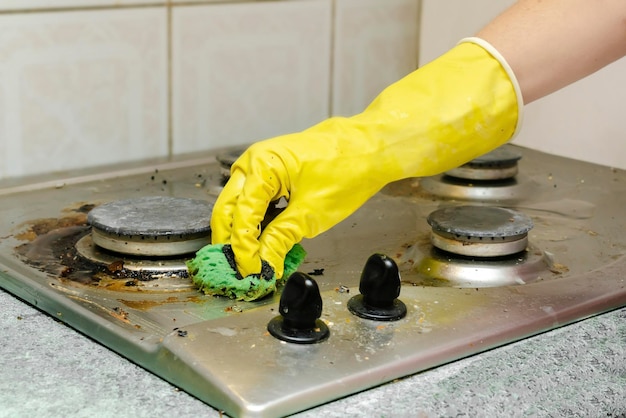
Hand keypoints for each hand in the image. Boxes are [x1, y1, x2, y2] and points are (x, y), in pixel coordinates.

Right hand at [211, 38, 521, 278]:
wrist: (382, 140)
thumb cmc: (355, 165)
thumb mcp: (318, 212)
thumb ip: (284, 238)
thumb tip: (265, 261)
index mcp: (263, 167)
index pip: (236, 219)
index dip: (240, 252)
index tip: (247, 275)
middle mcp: (260, 160)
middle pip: (230, 208)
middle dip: (234, 242)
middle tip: (242, 271)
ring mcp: (270, 160)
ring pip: (242, 203)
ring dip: (246, 232)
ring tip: (256, 259)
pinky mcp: (284, 163)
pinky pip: (260, 196)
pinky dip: (261, 219)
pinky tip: (270, 237)